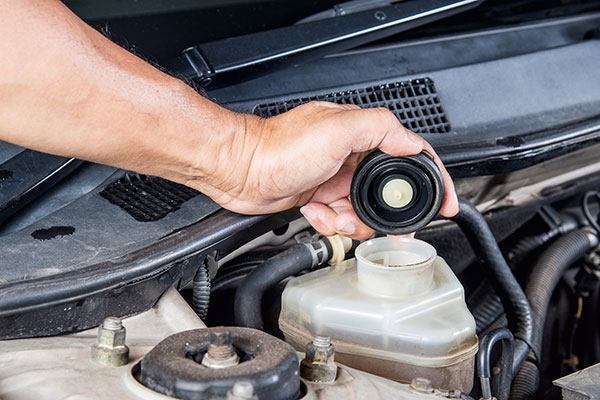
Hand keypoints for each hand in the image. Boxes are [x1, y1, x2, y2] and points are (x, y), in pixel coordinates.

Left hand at [193, 101, 457, 239]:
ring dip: (351, 221)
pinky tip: (315, 212)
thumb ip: (379, 129)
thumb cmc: (278, 147)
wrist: (240, 170)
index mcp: (362, 136)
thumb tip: (413, 143)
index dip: (433, 179)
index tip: (445, 202)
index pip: (411, 155)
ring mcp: (335, 178)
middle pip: (388, 192)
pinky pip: (340, 218)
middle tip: (376, 224)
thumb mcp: (336, 128)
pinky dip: (330, 222)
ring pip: (364, 211)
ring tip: (332, 215)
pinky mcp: (320, 197)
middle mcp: (351, 157)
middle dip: (383, 214)